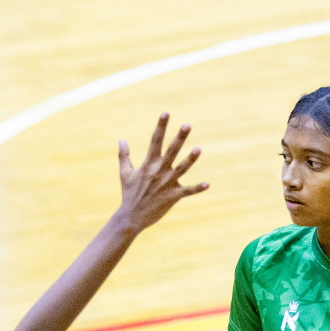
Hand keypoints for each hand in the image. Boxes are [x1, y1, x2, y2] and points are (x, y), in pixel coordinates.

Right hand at [115, 113, 207, 232]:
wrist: (132, 217)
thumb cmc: (129, 194)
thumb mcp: (125, 173)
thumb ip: (124, 155)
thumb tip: (121, 139)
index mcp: (148, 164)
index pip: (155, 140)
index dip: (161, 126)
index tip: (166, 113)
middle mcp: (159, 171)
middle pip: (171, 151)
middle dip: (179, 137)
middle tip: (188, 125)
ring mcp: (167, 184)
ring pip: (181, 168)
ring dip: (190, 159)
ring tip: (199, 149)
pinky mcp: (173, 196)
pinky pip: (188, 191)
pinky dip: (198, 188)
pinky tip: (208, 184)